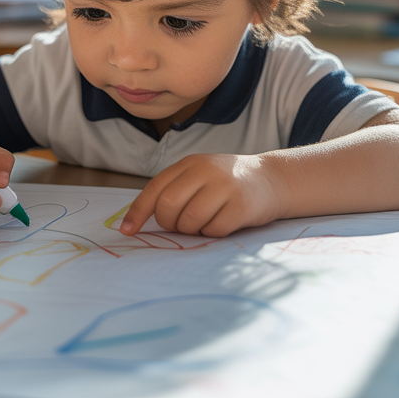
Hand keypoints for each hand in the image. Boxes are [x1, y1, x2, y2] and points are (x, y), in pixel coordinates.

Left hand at [120, 154, 281, 237]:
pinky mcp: (242, 206)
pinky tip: (223, 223)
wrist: (271, 179)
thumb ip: (174, 190)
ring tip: (205, 222)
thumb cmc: (227, 183)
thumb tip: (137, 220)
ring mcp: (225, 187)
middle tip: (182, 225)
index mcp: (190, 163)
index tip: (127, 231)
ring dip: (193, 230)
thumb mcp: (199, 176)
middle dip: (169, 224)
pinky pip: (213, 230)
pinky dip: (213, 233)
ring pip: (190, 221)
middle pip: (169, 206)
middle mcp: (206, 171)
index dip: (138, 212)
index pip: (155, 188)